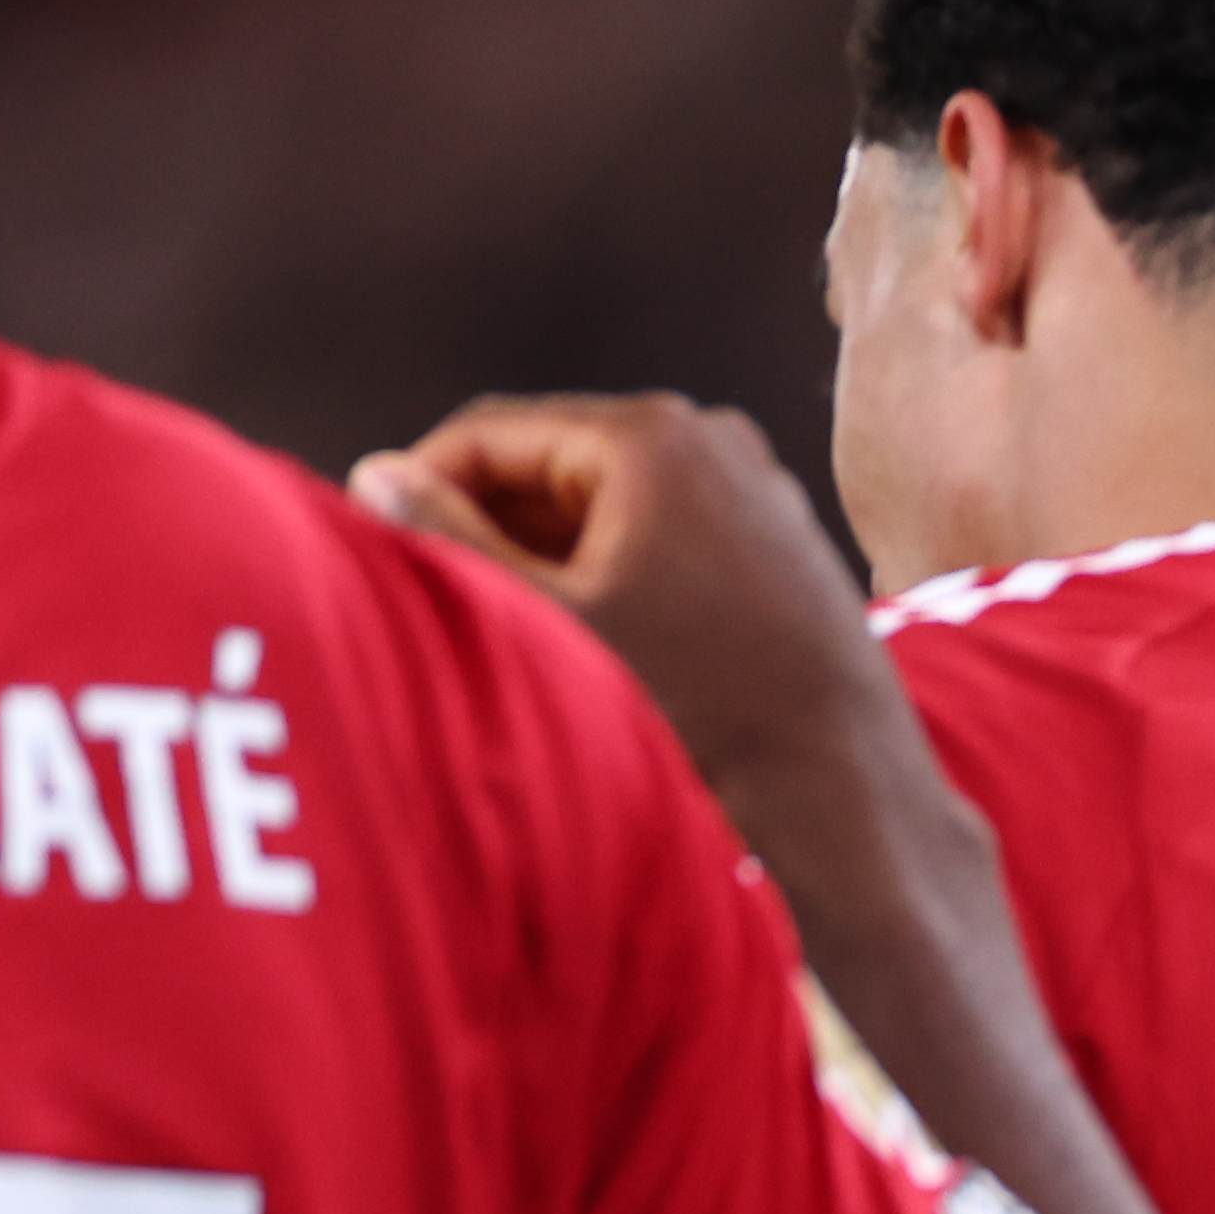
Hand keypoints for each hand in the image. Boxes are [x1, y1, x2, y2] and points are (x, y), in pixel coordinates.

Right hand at [349, 394, 917, 824]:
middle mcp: (711, 438)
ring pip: (612, 505)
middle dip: (489, 523)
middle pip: (554, 464)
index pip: (492, 433)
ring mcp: (756, 487)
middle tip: (433, 592)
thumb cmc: (696, 702)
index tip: (377, 543)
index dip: (422, 485)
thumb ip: (453, 539)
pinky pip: (670, 535)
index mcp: (648, 435)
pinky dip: (617, 571)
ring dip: (551, 554)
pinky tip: (591, 640)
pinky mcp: (781, 541)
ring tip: (509, 627)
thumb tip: (374, 476)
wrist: (840, 780)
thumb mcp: (552, 617)